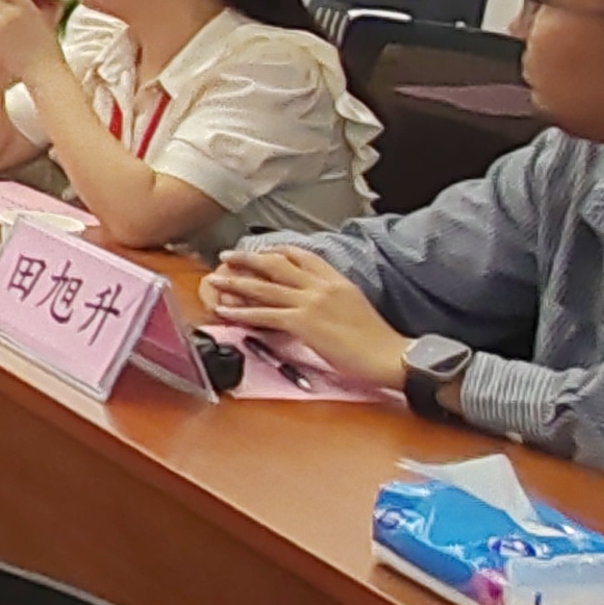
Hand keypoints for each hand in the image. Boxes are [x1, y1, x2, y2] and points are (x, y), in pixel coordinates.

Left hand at [203, 245, 408, 386]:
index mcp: (337, 280)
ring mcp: (311, 303)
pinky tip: (226, 311)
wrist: (389, 355)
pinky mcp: (304, 323)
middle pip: (277, 265)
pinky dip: (242, 312)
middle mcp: (322, 286)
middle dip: (248, 258)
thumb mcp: (355, 306)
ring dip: (236, 282)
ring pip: (265, 287)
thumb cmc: (377, 339)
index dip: (278, 250)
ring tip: (215, 279)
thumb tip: (314, 300)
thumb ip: (332, 297)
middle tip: (227, 255)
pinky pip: (265, 314)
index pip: (303, 255)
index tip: (262, 249)